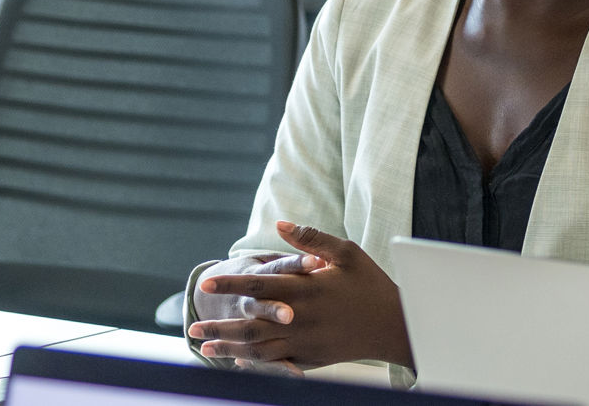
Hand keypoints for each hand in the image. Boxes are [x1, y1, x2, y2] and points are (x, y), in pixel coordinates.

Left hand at [187, 222, 411, 369]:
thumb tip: (280, 224)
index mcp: (305, 291)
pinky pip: (275, 363)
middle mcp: (299, 320)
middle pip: (249, 325)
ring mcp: (304, 343)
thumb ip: (311, 239)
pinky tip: (237, 361)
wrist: (396, 326)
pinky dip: (252, 363)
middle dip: (218, 326)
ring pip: (257, 349)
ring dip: (228, 347)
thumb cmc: (372, 284)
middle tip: (192, 327)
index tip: (206, 282)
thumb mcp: (346, 253)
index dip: (229, 284)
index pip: (257, 286)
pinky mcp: (311, 358)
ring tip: (205, 346)